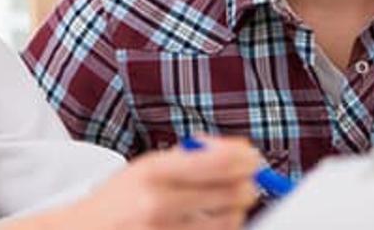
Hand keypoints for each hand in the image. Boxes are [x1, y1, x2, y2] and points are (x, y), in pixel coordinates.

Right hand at [22, 135, 262, 229]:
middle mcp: (158, 203)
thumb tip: (239, 151)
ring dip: (237, 211)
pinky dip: (221, 229)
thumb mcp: (145, 167)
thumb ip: (188, 157)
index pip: (216, 162)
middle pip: (229, 193)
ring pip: (227, 222)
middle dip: (248, 185)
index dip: (245, 159)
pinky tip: (213, 222)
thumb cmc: (119, 200)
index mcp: (152, 171)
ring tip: (230, 204)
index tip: (254, 157)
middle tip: (250, 182)